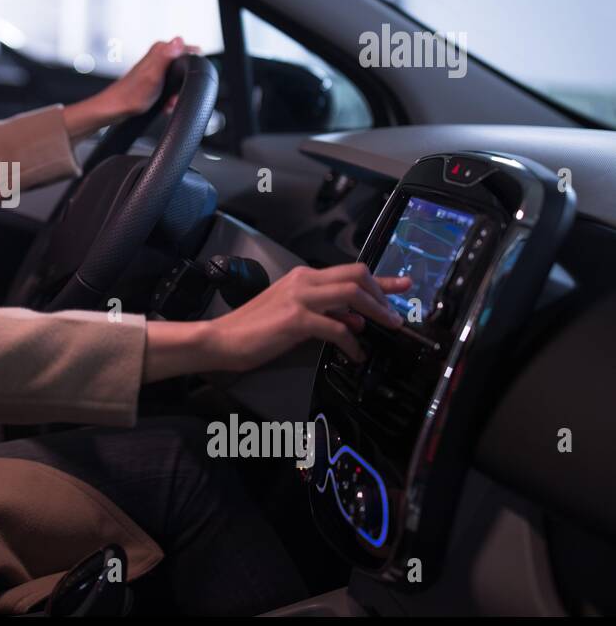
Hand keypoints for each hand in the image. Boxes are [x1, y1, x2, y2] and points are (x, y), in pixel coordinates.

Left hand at [61, 36, 201, 141]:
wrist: (116, 108)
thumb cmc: (132, 95)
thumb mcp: (154, 75)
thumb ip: (166, 56)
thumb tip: (178, 40)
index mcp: (161, 49)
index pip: (190, 51)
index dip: (191, 68)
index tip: (185, 80)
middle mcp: (159, 55)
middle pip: (185, 67)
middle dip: (183, 84)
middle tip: (173, 96)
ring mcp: (157, 67)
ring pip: (179, 79)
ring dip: (176, 93)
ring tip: (167, 102)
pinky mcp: (154, 78)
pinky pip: (170, 87)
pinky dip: (169, 97)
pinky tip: (164, 104)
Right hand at [144, 263, 412, 380]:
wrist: (222, 339)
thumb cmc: (253, 329)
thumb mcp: (293, 316)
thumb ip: (325, 313)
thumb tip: (354, 319)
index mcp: (302, 277)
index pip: (349, 270)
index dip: (380, 279)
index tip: (402, 285)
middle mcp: (304, 280)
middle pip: (357, 276)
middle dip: (382, 294)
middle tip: (395, 316)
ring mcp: (300, 298)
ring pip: (353, 295)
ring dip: (376, 313)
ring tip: (387, 329)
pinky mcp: (296, 319)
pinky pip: (337, 328)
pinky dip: (353, 342)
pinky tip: (355, 354)